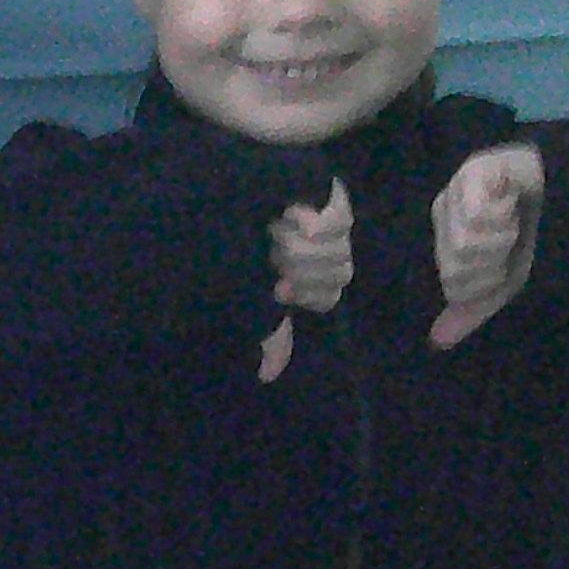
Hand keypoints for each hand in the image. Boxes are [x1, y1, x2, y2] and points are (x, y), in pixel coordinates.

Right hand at [258, 175, 353, 382]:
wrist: (229, 193)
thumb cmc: (238, 245)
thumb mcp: (251, 293)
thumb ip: (268, 332)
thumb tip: (267, 375)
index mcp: (313, 277)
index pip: (328, 297)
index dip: (307, 294)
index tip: (277, 288)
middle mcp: (328, 253)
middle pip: (340, 274)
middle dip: (304, 270)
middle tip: (274, 257)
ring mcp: (333, 225)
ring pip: (339, 250)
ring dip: (303, 247)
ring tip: (275, 234)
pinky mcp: (332, 196)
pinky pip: (340, 220)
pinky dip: (316, 222)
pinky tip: (290, 215)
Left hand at [431, 142, 544, 346]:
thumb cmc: (539, 237)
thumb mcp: (506, 282)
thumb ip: (471, 309)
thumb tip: (438, 340)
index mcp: (447, 242)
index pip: (454, 287)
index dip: (488, 284)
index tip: (508, 263)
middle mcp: (444, 216)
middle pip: (455, 270)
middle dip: (493, 264)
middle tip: (512, 240)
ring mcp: (455, 192)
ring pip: (464, 247)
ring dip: (501, 239)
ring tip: (514, 219)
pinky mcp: (470, 173)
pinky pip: (476, 218)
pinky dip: (503, 217)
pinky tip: (512, 201)